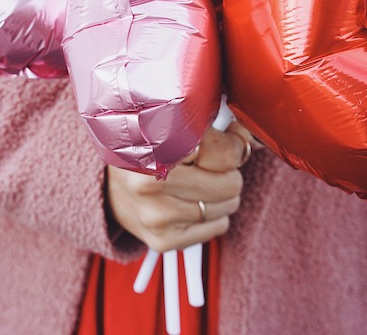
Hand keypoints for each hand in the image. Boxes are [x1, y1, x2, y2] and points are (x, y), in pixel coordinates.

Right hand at [106, 122, 252, 252]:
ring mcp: (156, 216)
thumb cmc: (147, 150)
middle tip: (210, 163)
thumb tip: (258, 137)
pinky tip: (193, 201)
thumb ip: (215, 126)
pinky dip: (214, 214)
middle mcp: (150, 183)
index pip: (222, 151)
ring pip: (228, 206)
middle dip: (227, 170)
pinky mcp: (163, 240)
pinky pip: (218, 227)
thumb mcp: (173, 126)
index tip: (227, 138)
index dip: (233, 144)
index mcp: (153, 145)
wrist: (108, 186)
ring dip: (222, 193)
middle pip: (229, 182)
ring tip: (201, 181)